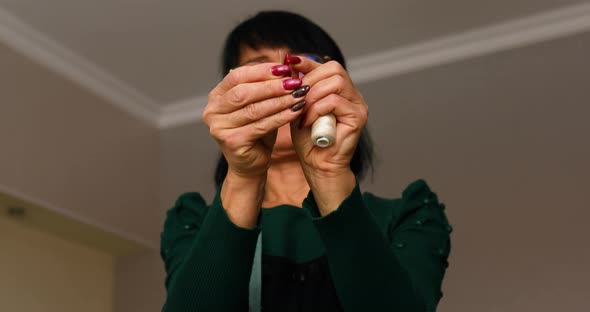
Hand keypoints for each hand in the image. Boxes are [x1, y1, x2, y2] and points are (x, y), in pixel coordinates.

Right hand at [203, 62, 304, 178]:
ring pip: (254, 109)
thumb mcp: (259, 105)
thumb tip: (288, 63)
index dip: (261, 71)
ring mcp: (219, 127)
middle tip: (295, 82)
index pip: (237, 76)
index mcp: (216, 96)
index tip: (285, 68)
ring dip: (280, 101)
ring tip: (300, 95)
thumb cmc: (256, 131)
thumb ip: (267, 86)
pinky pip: (261, 125)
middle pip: (244, 92)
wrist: (250, 164)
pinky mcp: (232, 142)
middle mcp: (212, 111)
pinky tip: (296, 111)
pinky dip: (281, 117)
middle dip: (272, 86)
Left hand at [289, 58, 367, 213]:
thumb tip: (286, 63)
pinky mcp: (358, 116)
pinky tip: (306, 121)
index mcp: (340, 90)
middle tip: (294, 97)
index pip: (326, 65)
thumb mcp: (298, 107)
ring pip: (335, 82)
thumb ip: (297, 88)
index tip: (288, 63)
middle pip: (333, 68)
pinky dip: (316, 109)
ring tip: (300, 112)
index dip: (306, 62)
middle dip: (309, 80)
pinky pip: (335, 101)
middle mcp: (352, 94)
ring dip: (312, 96)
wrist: (318, 165)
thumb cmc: (308, 138)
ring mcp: (358, 104)